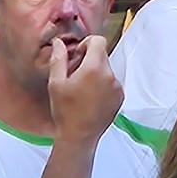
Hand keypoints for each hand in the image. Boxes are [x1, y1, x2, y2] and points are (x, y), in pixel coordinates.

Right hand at [45, 33, 122, 147]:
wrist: (79, 137)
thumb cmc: (65, 111)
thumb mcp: (56, 84)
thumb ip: (59, 59)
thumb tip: (59, 42)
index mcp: (94, 68)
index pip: (99, 41)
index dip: (87, 44)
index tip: (78, 55)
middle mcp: (110, 74)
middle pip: (102, 56)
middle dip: (89, 61)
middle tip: (76, 76)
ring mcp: (117, 86)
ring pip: (107, 70)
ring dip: (96, 74)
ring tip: (83, 91)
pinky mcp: (120, 97)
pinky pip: (112, 83)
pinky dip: (103, 85)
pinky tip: (91, 99)